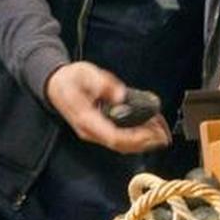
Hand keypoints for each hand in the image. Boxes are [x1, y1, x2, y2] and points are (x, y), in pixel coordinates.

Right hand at [45, 61, 171, 153]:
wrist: (55, 85)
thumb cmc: (70, 79)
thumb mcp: (85, 73)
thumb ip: (104, 83)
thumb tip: (121, 95)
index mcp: (86, 119)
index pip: (113, 137)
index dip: (135, 137)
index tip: (152, 132)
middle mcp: (91, 131)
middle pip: (121, 146)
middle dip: (145, 143)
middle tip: (164, 135)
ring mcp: (95, 133)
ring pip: (122, 145)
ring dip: (143, 142)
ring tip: (162, 133)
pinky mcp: (100, 130)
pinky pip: (120, 139)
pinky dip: (137, 137)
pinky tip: (150, 130)